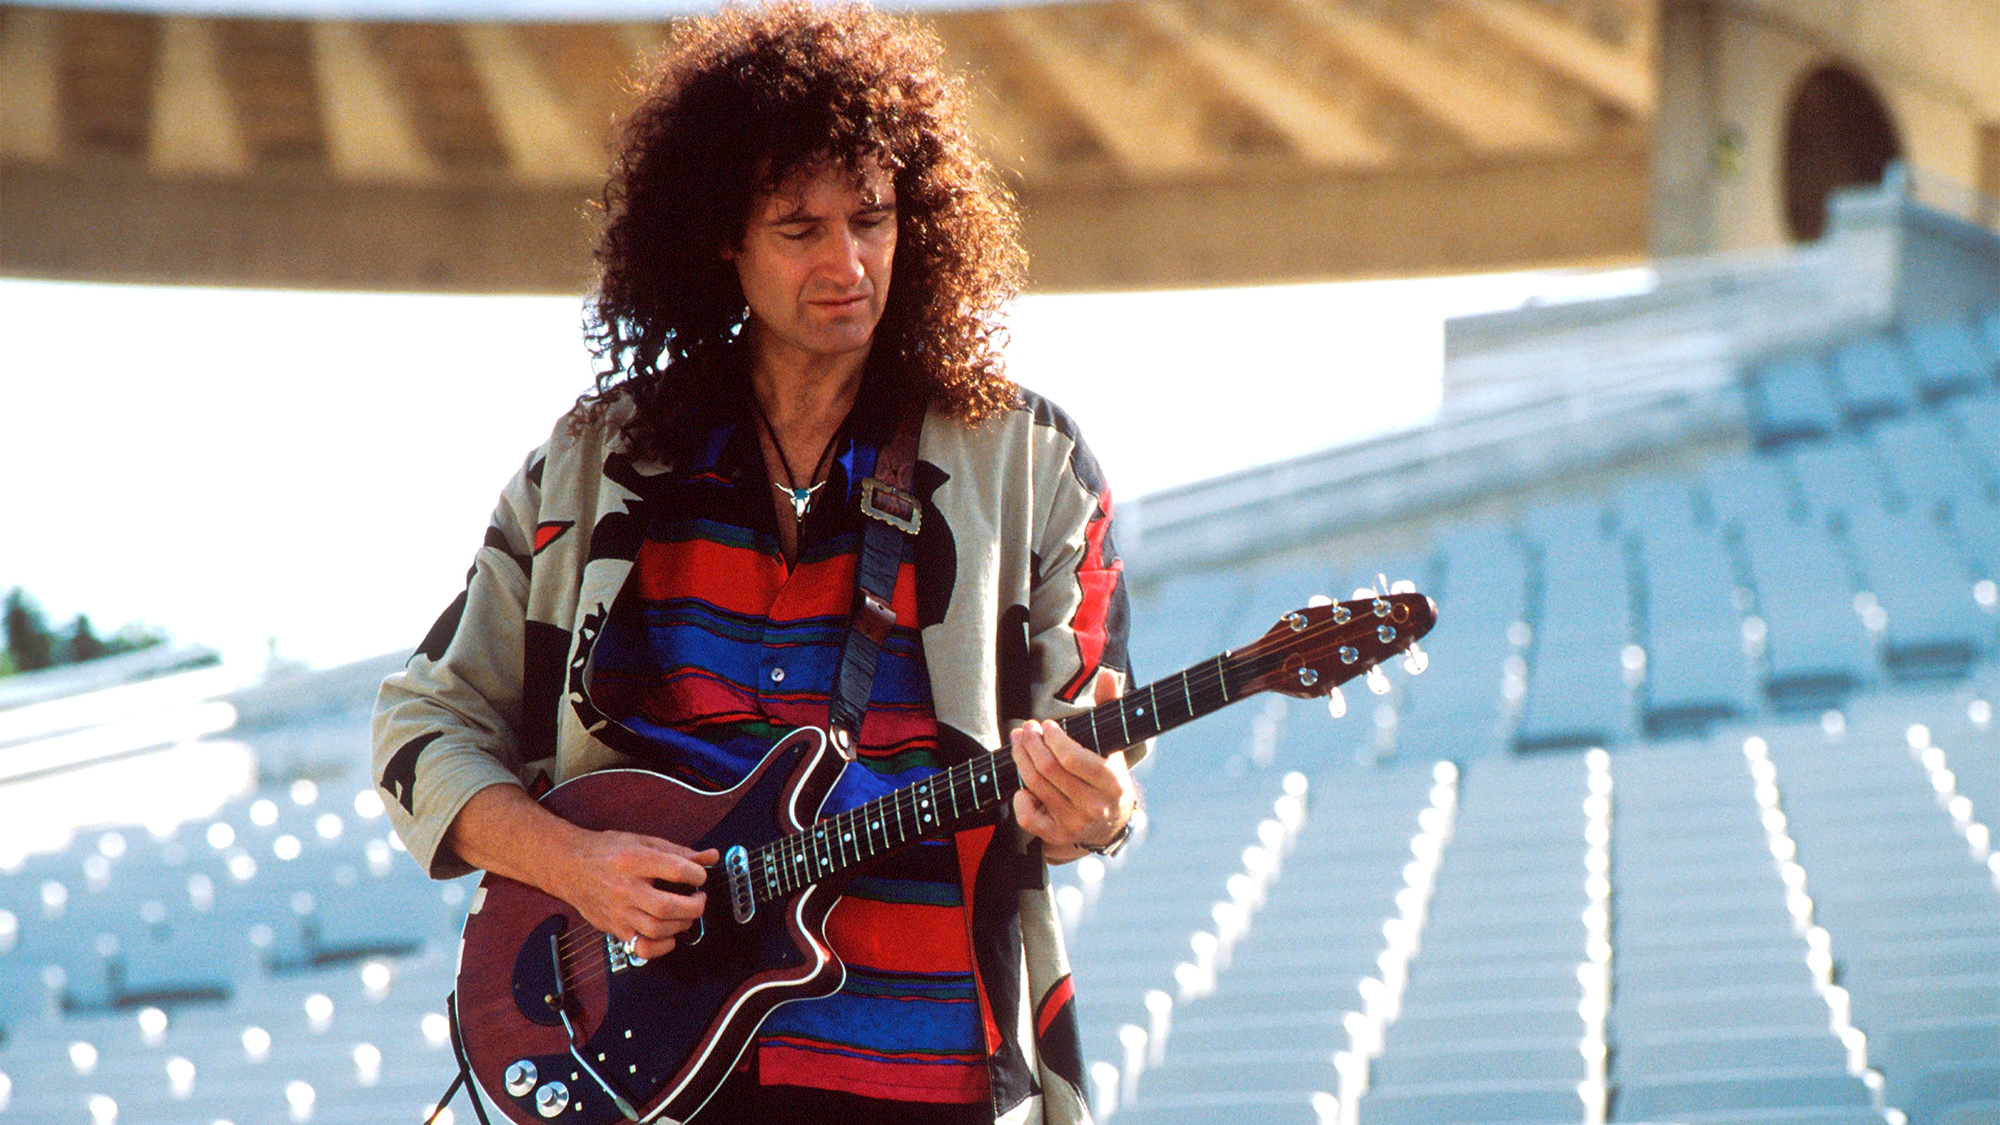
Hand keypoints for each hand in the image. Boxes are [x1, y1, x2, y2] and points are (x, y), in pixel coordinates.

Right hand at [556, 830, 718, 960]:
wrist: (569, 866)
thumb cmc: (606, 852)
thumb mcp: (644, 842)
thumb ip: (679, 851)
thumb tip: (710, 856)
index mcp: (634, 860)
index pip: (675, 870)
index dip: (697, 874)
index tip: (700, 876)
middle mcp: (625, 888)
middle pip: (667, 906)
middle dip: (694, 906)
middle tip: (699, 899)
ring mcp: (618, 911)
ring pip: (656, 929)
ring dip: (681, 925)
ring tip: (686, 914)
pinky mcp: (614, 928)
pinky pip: (642, 947)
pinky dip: (662, 946)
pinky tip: (669, 934)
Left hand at [1010, 719, 1136, 861]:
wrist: (1112, 822)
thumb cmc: (1108, 775)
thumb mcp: (1113, 743)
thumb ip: (1110, 706)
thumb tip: (1106, 675)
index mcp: (1111, 782)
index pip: (1071, 757)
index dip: (1052, 738)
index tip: (1046, 725)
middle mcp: (1093, 806)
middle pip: (1048, 768)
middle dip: (1030, 743)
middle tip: (1025, 729)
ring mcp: (1074, 823)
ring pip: (1035, 785)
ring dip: (1021, 759)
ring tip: (1019, 742)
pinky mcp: (1056, 836)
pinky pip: (1027, 817)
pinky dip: (1019, 798)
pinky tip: (1022, 785)